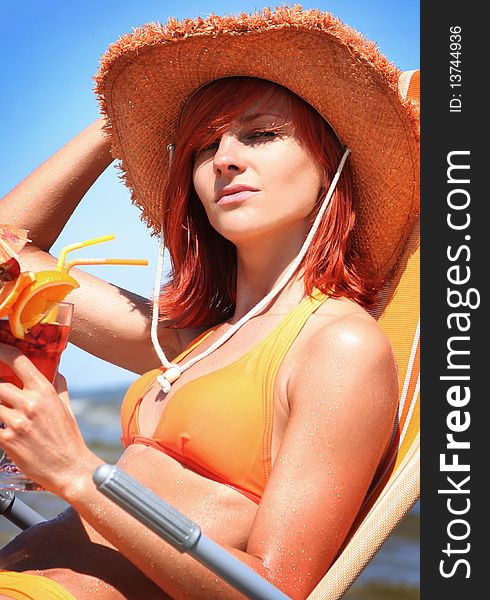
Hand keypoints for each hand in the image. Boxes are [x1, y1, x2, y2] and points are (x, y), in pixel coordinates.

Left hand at [0, 343, 99, 496]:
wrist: (70, 468)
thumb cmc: (68, 439)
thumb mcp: (66, 407)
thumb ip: (58, 386)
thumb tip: (55, 371)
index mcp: (45, 391)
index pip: (18, 361)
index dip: (2, 351)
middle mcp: (30, 403)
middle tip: (1, 394)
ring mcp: (17, 422)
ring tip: (3, 410)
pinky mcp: (7, 440)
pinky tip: (2, 427)